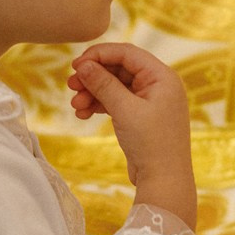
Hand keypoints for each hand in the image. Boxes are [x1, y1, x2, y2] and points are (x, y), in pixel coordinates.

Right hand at [67, 43, 197, 228]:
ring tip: (75, 105)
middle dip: (93, 77)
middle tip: (70, 85)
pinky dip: (99, 105)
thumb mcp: (124, 109)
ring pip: (115, 86)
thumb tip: (84, 65)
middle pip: (119, 69)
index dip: (99, 55)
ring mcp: (149, 101)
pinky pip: (116, 102)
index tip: (76, 65)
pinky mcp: (141, 116)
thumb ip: (103, 84)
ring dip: (93, 93)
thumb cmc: (151, 143)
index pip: (127, 53)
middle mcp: (158, 85)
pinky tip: (82, 113)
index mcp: (162, 76)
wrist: (164, 181)